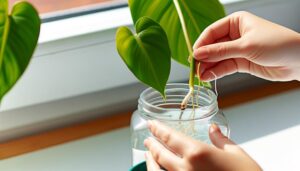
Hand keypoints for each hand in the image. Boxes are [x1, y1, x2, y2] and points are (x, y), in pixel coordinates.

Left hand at [144, 121, 261, 170]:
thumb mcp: (237, 154)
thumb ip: (222, 139)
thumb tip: (213, 129)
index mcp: (197, 153)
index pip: (170, 137)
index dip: (158, 129)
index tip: (151, 124)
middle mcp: (185, 169)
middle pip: (160, 153)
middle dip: (151, 144)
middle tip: (148, 138)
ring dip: (150, 160)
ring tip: (147, 154)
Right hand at [193, 11, 299, 81]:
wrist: (298, 61)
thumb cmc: (277, 44)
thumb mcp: (245, 46)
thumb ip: (220, 51)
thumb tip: (198, 53)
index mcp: (236, 22)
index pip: (211, 32)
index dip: (201, 44)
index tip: (194, 55)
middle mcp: (235, 35)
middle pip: (212, 46)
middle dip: (204, 58)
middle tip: (195, 68)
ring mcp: (237, 49)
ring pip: (217, 58)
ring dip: (208, 67)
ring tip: (200, 76)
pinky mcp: (241, 62)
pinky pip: (225, 66)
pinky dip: (216, 72)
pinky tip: (209, 77)